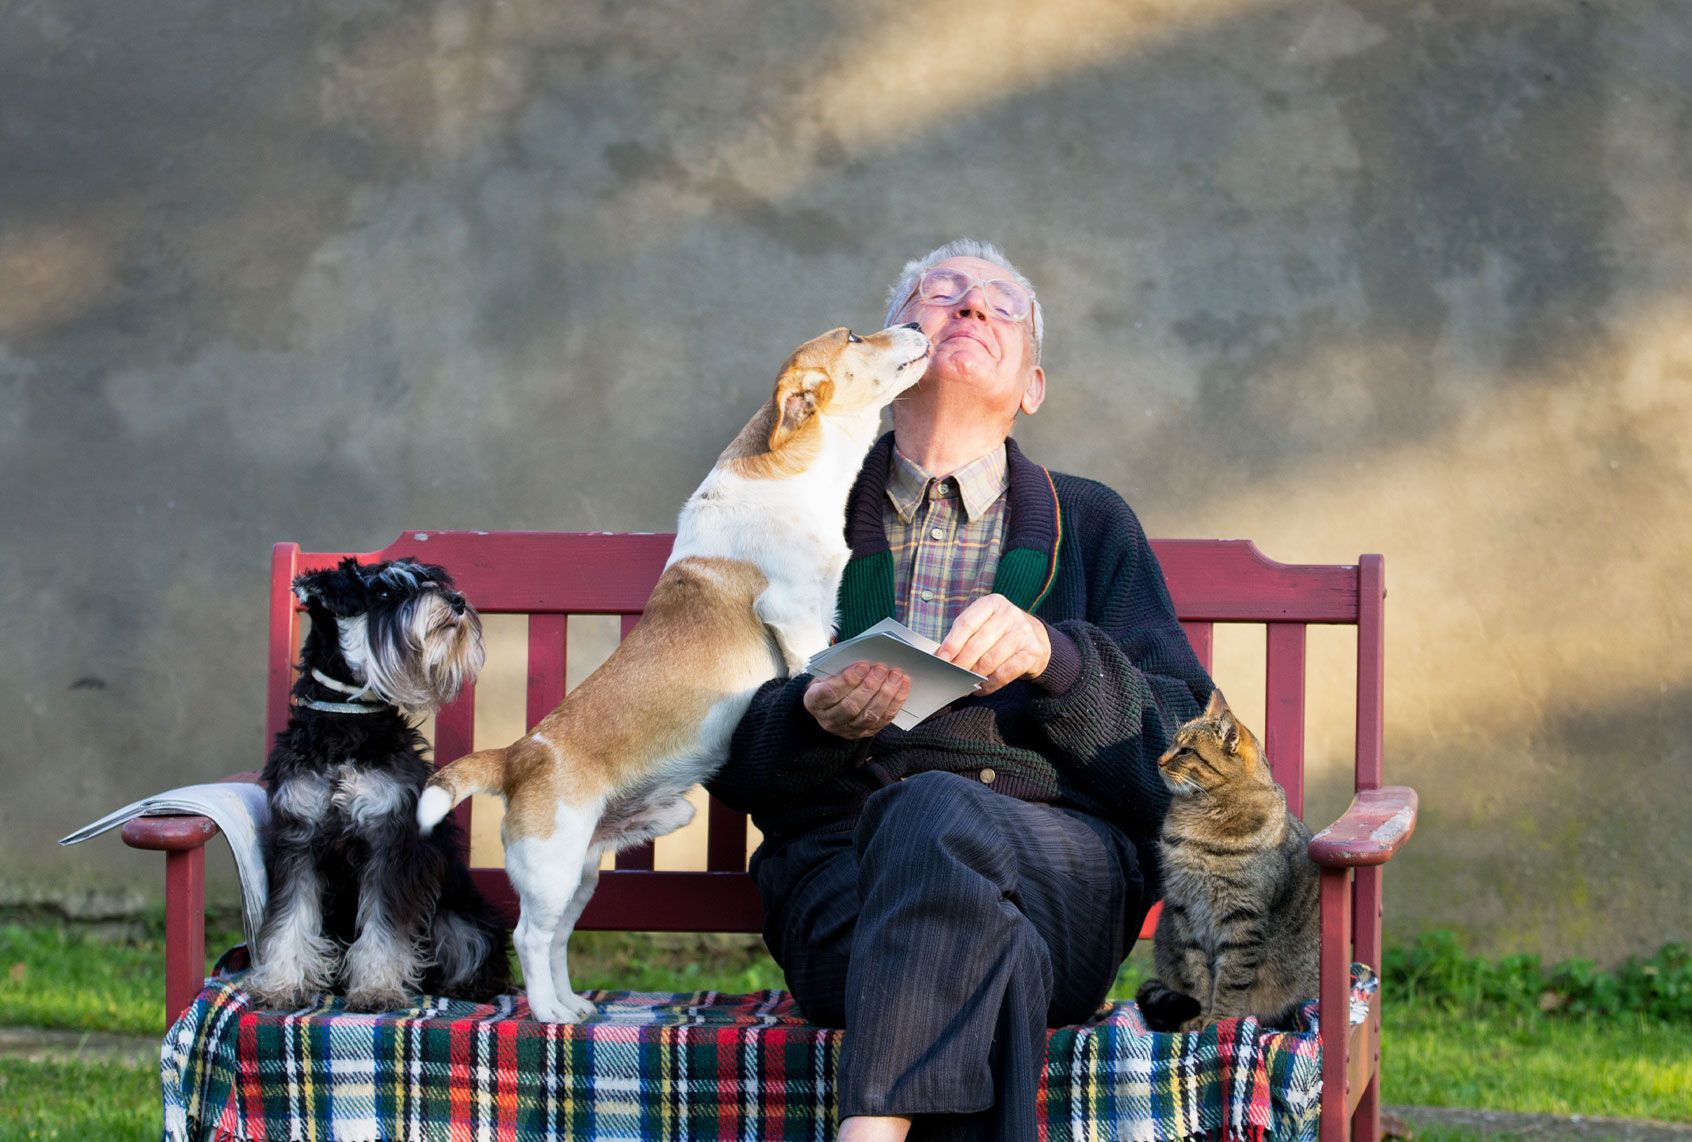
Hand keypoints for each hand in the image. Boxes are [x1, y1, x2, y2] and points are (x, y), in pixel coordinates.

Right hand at [803, 661, 910, 738]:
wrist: (828, 707)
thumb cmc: (828, 684)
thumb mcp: (825, 674)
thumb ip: (840, 669)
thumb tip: (867, 661)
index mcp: (814, 702)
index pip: (830, 693)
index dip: (848, 679)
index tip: (863, 665)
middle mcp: (829, 720)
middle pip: (852, 706)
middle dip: (870, 686)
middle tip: (882, 668)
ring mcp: (848, 730)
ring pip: (870, 715)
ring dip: (886, 694)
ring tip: (896, 676)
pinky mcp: (866, 733)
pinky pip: (884, 720)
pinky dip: (896, 702)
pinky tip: (903, 686)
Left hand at [935, 593, 1050, 695]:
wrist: (1036, 639)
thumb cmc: (1001, 632)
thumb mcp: (984, 623)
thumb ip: (964, 635)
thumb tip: (942, 656)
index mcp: (992, 603)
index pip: (966, 623)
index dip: (952, 643)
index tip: (941, 659)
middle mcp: (1009, 614)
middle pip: (976, 644)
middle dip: (960, 664)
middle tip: (951, 676)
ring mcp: (1023, 633)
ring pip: (989, 661)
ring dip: (973, 676)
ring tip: (964, 683)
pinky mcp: (1032, 653)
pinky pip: (1004, 674)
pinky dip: (989, 684)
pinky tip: (981, 687)